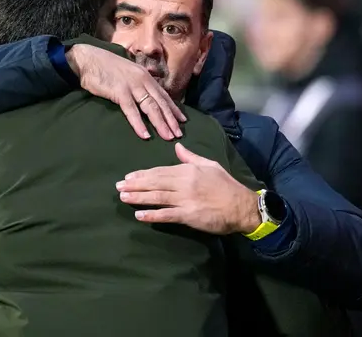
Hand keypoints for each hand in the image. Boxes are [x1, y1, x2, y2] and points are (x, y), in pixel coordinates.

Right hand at [67, 43, 185, 139]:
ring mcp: (132, 85)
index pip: (163, 95)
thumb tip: (144, 94)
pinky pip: (132, 110)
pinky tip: (145, 135)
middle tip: (179, 134)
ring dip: (160, 124)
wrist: (88, 59)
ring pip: (151, 107)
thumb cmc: (105, 67)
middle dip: (171, 120)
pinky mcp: (120, 92)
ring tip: (168, 137)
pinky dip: (139, 124)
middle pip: (160, 103)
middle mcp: (143, 80)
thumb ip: (137, 82)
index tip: (182, 121)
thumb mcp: (127, 73)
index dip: (174, 109)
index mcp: (145, 76)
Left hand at [116, 143, 261, 234]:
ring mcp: (185, 199)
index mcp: (188, 170)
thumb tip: (177, 146)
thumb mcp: (210, 165)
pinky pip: (166, 215)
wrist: (242, 206)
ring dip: (138, 197)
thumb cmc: (226, 185)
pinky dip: (152, 215)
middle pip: (154, 183)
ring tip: (123, 197)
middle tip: (118, 186)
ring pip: (157, 197)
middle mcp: (184, 183)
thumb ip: (191, 157)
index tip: (129, 176)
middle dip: (135, 184)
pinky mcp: (188, 215)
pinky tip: (139, 215)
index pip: (160, 171)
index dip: (143, 174)